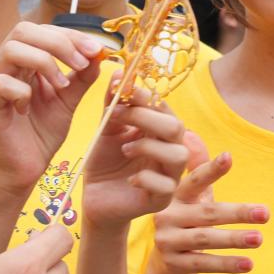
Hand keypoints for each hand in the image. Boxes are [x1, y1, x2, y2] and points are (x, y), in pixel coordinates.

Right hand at [0, 22, 108, 195]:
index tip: (96, 49)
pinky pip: (2, 84)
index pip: (43, 30)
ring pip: (12, 50)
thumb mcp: (68, 100)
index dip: (71, 35)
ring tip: (62, 86)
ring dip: (44, 63)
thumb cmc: (42, 132)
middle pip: (24, 30)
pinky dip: (23, 92)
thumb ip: (82, 76)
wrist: (24, 168)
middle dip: (59, 43)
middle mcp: (3, 65)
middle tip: (81, 64)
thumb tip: (99, 52)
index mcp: (22, 59)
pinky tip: (30, 108)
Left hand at [78, 101, 188, 231]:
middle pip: (177, 127)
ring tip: (125, 149)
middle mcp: (169, 151)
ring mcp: (168, 177)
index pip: (164, 108)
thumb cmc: (104, 162)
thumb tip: (117, 73)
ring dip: (149, 146)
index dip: (145, 96)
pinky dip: (145, 178)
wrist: (95, 198)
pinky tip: (130, 179)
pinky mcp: (161, 200)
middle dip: (147, 117)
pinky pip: (165, 186)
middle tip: (118, 115)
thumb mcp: (106, 129)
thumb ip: (113, 105)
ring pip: (178, 155)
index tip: (121, 88)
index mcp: (159, 132)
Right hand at [146, 131, 267, 273]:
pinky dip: (227, 265)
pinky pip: (203, 264)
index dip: (211, 170)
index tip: (229, 157)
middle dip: (238, 213)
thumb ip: (196, 166)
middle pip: (207, 213)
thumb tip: (192, 132)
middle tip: (266, 213)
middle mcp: (167, 215)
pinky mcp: (173, 263)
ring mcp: (167, 240)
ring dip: (234, 239)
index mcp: (174, 195)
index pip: (194, 180)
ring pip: (205, 239)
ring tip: (259, 238)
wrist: (167, 261)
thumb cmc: (187, 219)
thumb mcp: (191, 194)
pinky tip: (249, 264)